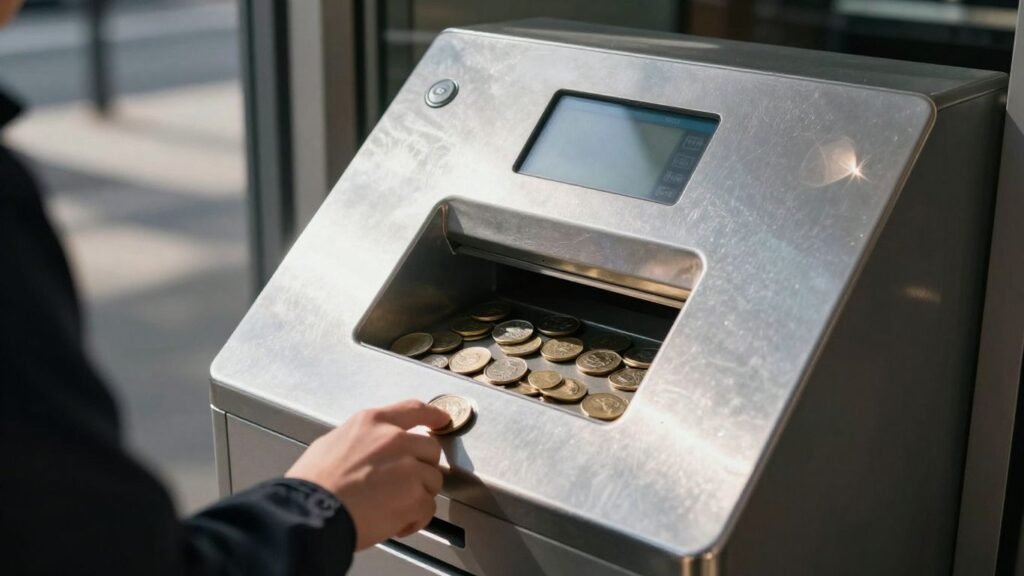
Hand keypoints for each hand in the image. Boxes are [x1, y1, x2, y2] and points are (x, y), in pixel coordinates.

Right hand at [286, 399, 450, 549]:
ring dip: (418, 495)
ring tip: (393, 507)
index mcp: (372, 423)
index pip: (413, 410)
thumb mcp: (330, 444)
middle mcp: (394, 440)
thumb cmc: (312, 485)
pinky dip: (415, 519)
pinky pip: (428, 508)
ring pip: (432, 480)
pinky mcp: (414, 496)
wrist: (311, 513)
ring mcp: (408, 467)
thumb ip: (358, 441)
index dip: (433, 415)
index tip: (442, 419)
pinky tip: (396, 523)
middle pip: (430, 449)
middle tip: (405, 483)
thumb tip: (364, 449)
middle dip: (422, 467)